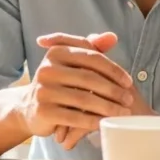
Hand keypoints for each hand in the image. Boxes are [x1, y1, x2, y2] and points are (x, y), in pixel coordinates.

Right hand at [37, 33, 154, 149]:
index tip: (129, 82)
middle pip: (89, 78)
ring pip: (84, 99)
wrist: (30, 107)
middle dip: (113, 90)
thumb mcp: (72, 63)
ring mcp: (43, 90)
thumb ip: (91, 49)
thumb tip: (112, 36)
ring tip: (123, 113)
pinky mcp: (43, 111)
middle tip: (129, 101)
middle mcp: (47, 69)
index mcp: (56, 52)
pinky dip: (93, 121)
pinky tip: (105, 123)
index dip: (113, 69)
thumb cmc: (59, 83)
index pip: (91, 57)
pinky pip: (75, 117)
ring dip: (108, 107)